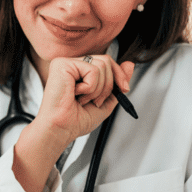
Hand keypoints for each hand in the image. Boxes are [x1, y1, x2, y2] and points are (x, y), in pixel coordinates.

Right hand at [12, 55, 134, 191]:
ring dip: (98, 89)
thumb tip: (129, 64)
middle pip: (106, 61)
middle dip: (109, 85)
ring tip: (83, 99)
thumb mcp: (105, 102)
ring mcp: (66, 62)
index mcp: (80, 72)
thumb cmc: (75, 120)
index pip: (106, 62)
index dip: (119, 75)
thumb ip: (117, 83)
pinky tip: (76, 95)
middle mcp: (72, 64)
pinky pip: (92, 70)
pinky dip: (90, 88)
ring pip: (102, 65)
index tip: (124, 89)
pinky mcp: (62, 64)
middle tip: (96, 101)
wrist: (61, 130)